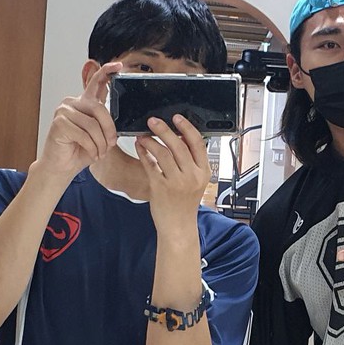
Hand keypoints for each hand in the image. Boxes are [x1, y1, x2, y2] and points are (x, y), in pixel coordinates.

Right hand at [35, 63, 121, 180]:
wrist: (61, 167)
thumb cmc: (79, 151)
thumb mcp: (98, 135)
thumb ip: (105, 123)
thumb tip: (119, 120)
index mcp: (83, 103)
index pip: (96, 83)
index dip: (107, 72)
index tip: (119, 66)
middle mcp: (72, 103)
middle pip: (100, 109)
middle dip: (109, 130)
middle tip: (111, 145)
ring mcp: (63, 111)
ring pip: (93, 125)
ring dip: (100, 143)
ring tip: (100, 153)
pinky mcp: (59, 123)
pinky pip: (84, 135)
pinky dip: (91, 147)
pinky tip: (92, 154)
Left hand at [134, 115, 211, 229]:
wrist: (178, 226)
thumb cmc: (185, 204)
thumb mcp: (196, 182)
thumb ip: (191, 162)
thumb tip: (180, 138)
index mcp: (204, 172)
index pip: (198, 143)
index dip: (187, 128)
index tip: (176, 118)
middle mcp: (192, 176)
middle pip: (178, 145)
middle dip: (164, 130)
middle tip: (153, 121)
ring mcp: (176, 182)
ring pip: (163, 153)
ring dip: (151, 141)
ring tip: (143, 136)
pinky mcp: (160, 188)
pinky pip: (150, 165)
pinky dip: (144, 153)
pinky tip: (140, 147)